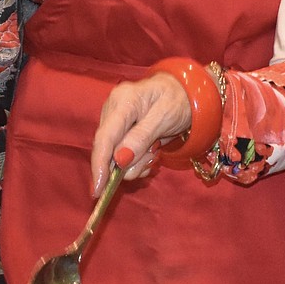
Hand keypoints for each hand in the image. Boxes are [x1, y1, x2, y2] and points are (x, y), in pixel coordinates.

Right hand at [91, 73, 192, 193]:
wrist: (185, 92)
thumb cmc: (179, 99)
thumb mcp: (166, 117)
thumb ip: (142, 137)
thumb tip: (120, 160)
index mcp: (124, 100)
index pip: (105, 137)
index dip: (99, 165)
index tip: (98, 191)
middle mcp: (113, 109)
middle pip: (108, 149)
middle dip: (129, 163)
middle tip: (152, 158)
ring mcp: (115, 119)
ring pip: (115, 155)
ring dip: (136, 162)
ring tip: (155, 151)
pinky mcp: (119, 129)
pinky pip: (121, 153)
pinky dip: (136, 160)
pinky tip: (150, 152)